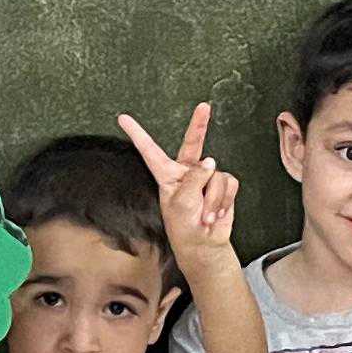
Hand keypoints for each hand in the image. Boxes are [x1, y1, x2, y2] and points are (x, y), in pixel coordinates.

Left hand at [119, 104, 242, 266]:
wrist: (204, 245)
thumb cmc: (184, 228)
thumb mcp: (182, 203)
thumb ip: (194, 179)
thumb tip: (211, 161)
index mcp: (166, 175)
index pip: (150, 151)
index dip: (137, 134)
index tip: (123, 118)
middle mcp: (186, 172)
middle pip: (192, 142)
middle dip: (199, 124)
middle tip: (203, 107)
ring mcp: (206, 177)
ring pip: (215, 175)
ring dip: (213, 200)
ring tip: (205, 216)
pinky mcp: (223, 185)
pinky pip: (228, 184)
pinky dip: (224, 201)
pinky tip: (216, 214)